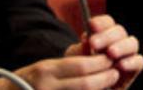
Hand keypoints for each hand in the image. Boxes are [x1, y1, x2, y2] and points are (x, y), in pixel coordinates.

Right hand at [0, 28, 142, 89]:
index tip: (109, 59)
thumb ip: (69, 63)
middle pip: (86, 84)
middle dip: (105, 78)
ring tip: (108, 84)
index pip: (81, 66)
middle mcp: (47, 87)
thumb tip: (95, 54)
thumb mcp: (46, 66)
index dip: (100, 63)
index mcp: (45, 70)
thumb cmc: (28, 80)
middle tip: (114, 73)